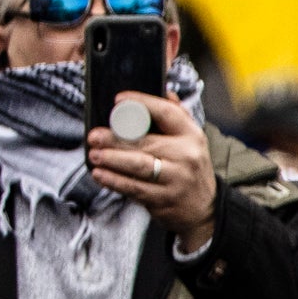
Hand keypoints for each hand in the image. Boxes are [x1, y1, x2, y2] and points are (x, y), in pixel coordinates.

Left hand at [87, 88, 220, 238]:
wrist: (203, 208)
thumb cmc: (188, 166)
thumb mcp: (190, 140)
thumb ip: (176, 115)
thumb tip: (164, 90)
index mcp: (191, 136)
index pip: (167, 113)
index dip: (142, 103)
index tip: (118, 100)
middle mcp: (187, 156)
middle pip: (146, 143)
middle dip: (115, 138)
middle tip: (94, 136)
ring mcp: (176, 179)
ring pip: (139, 166)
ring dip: (112, 160)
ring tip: (94, 154)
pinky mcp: (164, 199)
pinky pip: (135, 188)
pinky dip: (114, 181)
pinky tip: (100, 174)